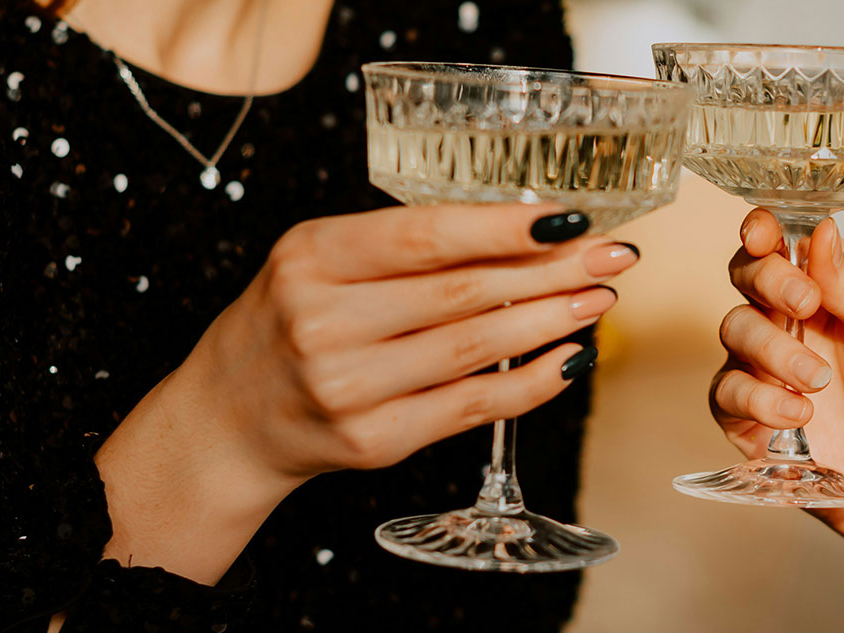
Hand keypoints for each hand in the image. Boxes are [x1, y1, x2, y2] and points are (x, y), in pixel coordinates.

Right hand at [99, 203, 634, 581]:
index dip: (504, 227)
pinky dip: (531, 384)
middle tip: (612, 255)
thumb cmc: (292, 318)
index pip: (425, 236)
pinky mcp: (373, 441)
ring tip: (599, 300)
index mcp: (312, 257)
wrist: (231, 415)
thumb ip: (402, 245)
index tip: (569, 218)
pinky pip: (470, 409)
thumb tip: (526, 229)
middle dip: (552, 272)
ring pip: (475, 351)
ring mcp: (348, 387)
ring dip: (552, 324)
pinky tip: (570, 358)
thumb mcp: (322, 259)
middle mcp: (324, 322)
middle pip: (463, 292)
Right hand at [711, 208, 843, 544]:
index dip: (763, 229)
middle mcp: (786, 318)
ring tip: (818, 381)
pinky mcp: (746, 413)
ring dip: (775, 350)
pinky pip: (727, 391)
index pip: (780, 241)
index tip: (766, 233)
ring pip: (734, 329)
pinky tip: (800, 414)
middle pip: (745, 273)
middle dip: (768, 281)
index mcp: (824, 286)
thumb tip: (822, 232)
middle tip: (805, 304)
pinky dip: (760, 399)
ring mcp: (762, 364)